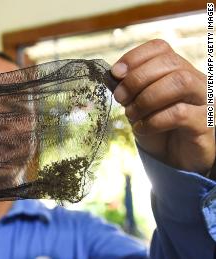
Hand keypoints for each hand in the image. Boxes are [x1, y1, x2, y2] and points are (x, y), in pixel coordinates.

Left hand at [111, 39, 214, 174]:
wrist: (175, 158)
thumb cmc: (156, 127)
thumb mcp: (137, 104)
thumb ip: (128, 88)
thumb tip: (112, 75)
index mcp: (177, 70)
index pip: (160, 48)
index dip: (134, 56)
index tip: (115, 73)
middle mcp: (196, 80)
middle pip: (170, 62)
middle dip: (137, 79)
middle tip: (120, 98)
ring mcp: (204, 100)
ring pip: (180, 82)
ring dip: (147, 98)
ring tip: (132, 114)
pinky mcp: (206, 123)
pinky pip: (180, 113)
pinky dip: (154, 120)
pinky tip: (142, 129)